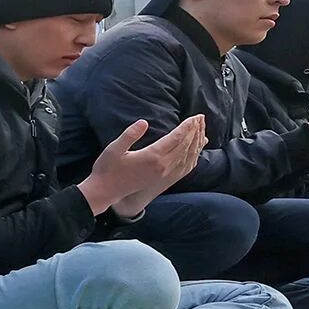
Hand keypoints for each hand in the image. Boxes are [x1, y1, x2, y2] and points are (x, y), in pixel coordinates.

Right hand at [80, 116, 205, 215]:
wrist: (105, 191)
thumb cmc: (107, 169)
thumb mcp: (113, 149)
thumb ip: (129, 134)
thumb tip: (144, 122)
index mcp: (152, 156)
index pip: (176, 138)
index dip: (187, 126)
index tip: (195, 116)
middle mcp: (163, 166)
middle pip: (185, 145)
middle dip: (195, 131)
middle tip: (201, 117)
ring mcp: (165, 174)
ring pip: (188, 156)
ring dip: (197, 142)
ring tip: (202, 130)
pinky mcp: (164, 179)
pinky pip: (185, 167)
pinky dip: (194, 157)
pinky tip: (196, 151)